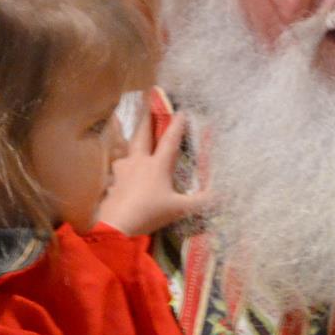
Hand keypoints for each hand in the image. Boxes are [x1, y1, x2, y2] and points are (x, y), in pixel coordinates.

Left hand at [97, 109, 209, 235]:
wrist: (117, 226)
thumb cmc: (150, 213)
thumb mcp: (179, 209)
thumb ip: (201, 202)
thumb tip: (223, 196)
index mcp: (157, 165)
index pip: (170, 141)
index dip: (177, 126)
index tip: (181, 112)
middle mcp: (138, 162)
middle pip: (142, 136)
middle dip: (146, 122)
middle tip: (146, 108)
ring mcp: (122, 172)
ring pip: (126, 154)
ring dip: (131, 148)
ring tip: (134, 149)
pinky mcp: (111, 184)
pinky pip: (117, 174)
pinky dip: (122, 172)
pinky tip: (122, 178)